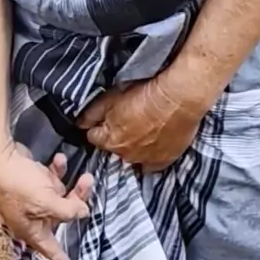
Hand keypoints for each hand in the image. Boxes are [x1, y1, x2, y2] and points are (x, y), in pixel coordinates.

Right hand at [0, 145, 92, 259]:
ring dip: (73, 186)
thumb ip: (68, 211)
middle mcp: (32, 219)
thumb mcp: (47, 202)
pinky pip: (50, 181)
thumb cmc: (17, 184)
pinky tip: (59, 161)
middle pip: (62, 219)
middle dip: (77, 203)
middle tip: (87, 185)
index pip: (50, 251)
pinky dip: (57, 172)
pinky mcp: (31, 183)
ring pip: (61, 198)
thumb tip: (83, 212)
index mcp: (32, 230)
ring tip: (83, 175)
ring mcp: (32, 201)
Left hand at [79, 68, 206, 171]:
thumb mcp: (113, 97)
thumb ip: (93, 112)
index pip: (94, 137)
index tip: (106, 120)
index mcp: (109, 140)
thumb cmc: (146, 93)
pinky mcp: (162, 161)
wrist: (179, 98)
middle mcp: (124, 155)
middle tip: (128, 122)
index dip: (99, 127)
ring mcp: (144, 161)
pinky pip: (151, 165)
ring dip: (133, 147)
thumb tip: (79, 123)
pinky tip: (153, 145)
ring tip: (143, 131)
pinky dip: (149, 157)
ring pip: (131, 157)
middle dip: (116, 138)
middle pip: (113, 148)